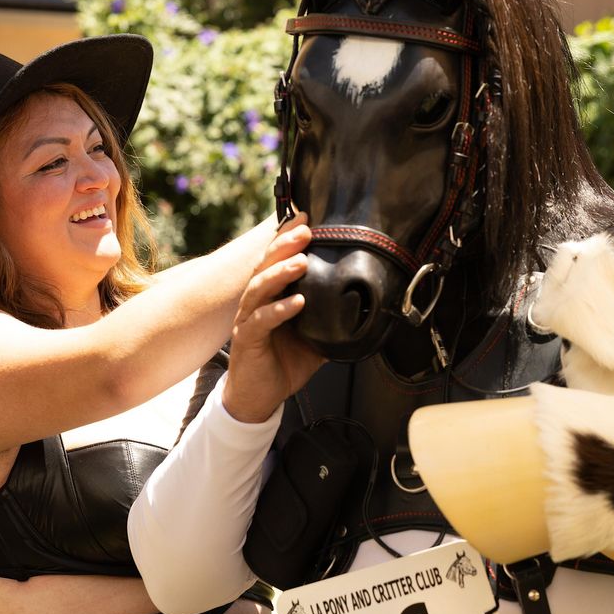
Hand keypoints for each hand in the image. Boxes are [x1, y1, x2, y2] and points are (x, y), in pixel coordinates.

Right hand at [223, 213, 324, 422]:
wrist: (259, 397)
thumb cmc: (284, 363)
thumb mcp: (315, 338)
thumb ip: (332, 320)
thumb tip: (366, 309)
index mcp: (271, 297)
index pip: (276, 260)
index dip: (287, 237)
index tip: (306, 217)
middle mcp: (256, 303)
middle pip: (265, 266)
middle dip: (284, 245)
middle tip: (305, 230)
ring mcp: (248, 320)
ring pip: (259, 288)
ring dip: (280, 272)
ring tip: (301, 260)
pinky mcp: (247, 340)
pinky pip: (261, 321)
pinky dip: (280, 310)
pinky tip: (296, 302)